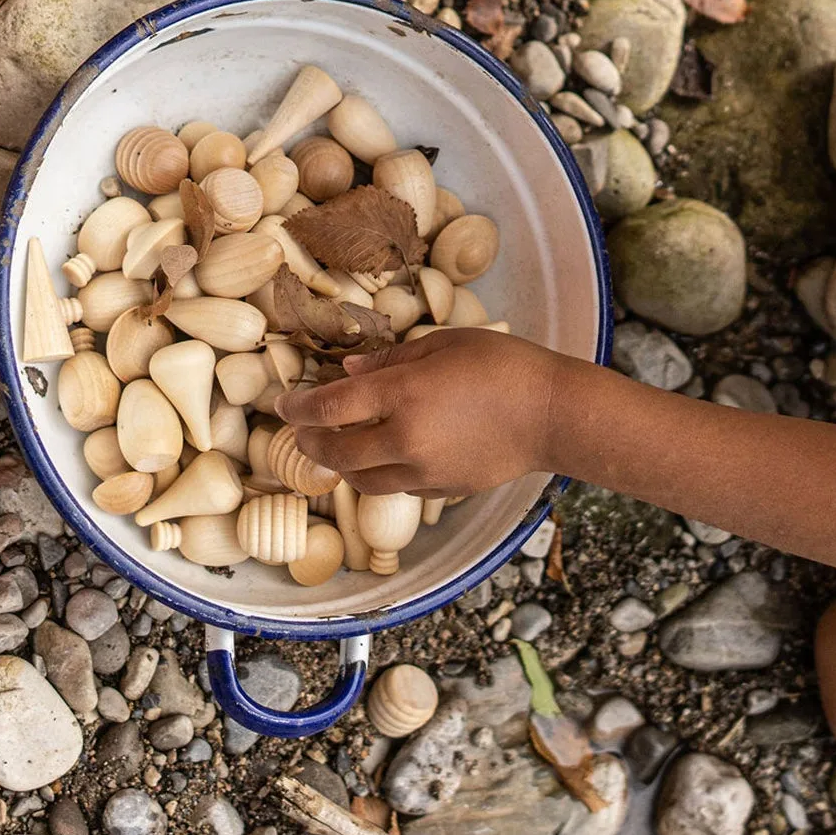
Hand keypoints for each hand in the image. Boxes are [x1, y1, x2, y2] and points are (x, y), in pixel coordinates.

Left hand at [273, 328, 561, 496]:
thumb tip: (346, 372)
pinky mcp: (444, 489)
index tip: (282, 404)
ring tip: (336, 445)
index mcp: (402, 395)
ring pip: (362, 479)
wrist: (553, 414)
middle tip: (299, 430)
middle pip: (336, 453)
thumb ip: (390, 359)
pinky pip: (398, 487)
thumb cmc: (502, 365)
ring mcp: (425, 470)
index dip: (297, 407)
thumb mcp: (442, 344)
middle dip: (310, 441)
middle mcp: (406, 439)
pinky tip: (385, 455)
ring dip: (341, 464)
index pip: (329, 408)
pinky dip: (381, 473)